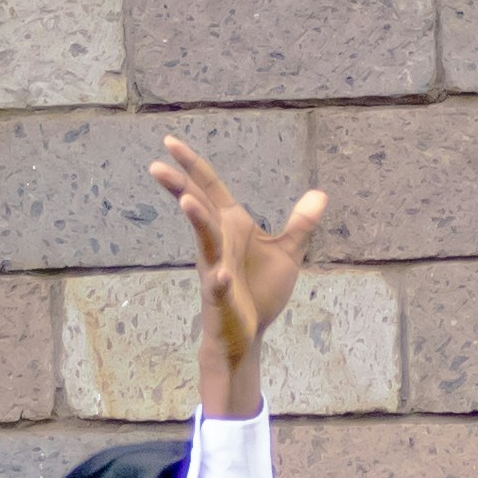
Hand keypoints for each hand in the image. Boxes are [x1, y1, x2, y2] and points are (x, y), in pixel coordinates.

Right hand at [156, 137, 324, 418]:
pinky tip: (223, 275)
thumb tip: (320, 193)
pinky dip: (221, 279)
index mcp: (231, 226)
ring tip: (186, 202)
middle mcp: (218, 242)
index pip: (209, 189)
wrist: (248, 335)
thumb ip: (301, 224)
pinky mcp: (221, 296)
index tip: (170, 142)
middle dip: (179, 186)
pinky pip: (219, 285)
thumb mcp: (287, 253)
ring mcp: (216, 268)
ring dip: (196, 222)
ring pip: (204, 240)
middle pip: (197, 207)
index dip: (192, 165)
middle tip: (157, 166)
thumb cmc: (259, 293)